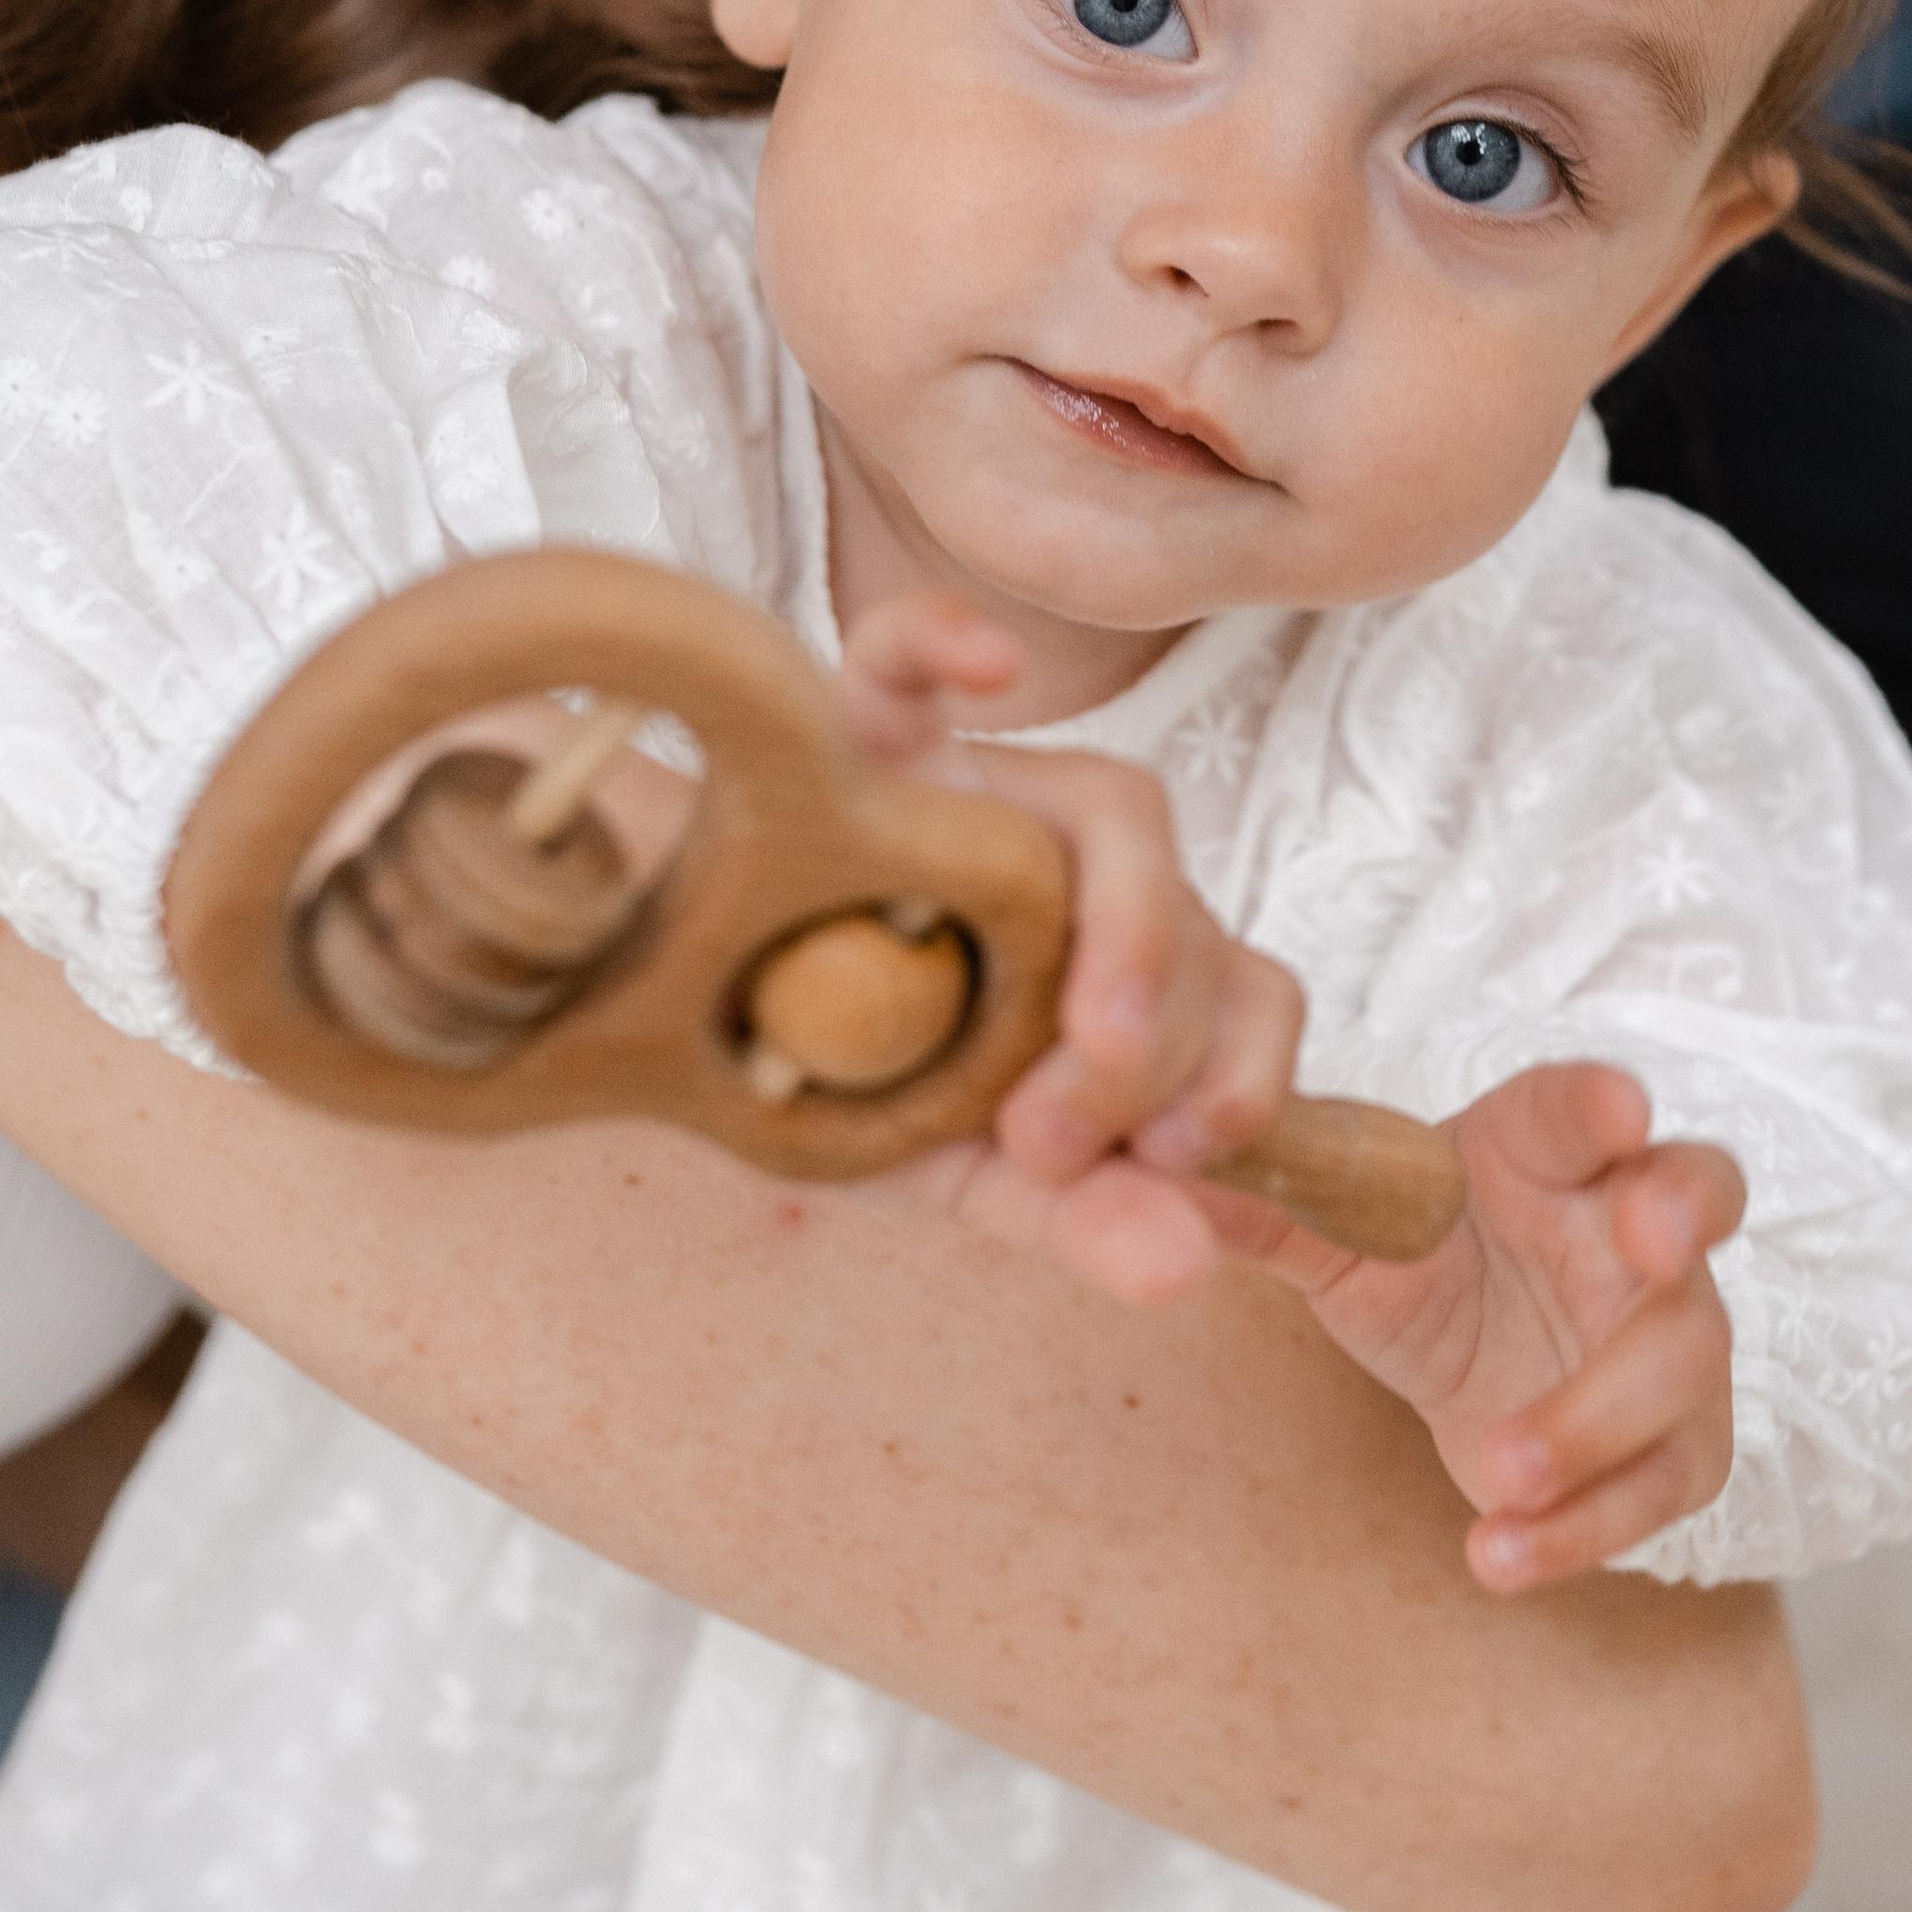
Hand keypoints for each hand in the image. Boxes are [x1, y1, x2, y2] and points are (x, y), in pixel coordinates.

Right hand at [836, 592, 1301, 1308]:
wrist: (665, 1034)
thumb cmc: (835, 1080)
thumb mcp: (965, 1174)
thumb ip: (1082, 1216)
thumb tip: (1191, 1268)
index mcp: (1112, 964)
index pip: (1246, 982)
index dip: (1246, 1068)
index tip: (1184, 1157)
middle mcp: (1069, 863)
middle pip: (1190, 908)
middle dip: (1163, 1038)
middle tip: (1059, 1139)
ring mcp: (974, 782)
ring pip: (1116, 808)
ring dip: (1122, 928)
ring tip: (1060, 1049)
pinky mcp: (857, 732)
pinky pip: (906, 656)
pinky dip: (947, 644)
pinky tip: (986, 671)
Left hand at [1202, 1063, 1742, 1593]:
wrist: (1468, 1352)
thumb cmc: (1415, 1251)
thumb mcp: (1338, 1231)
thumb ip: (1265, 1206)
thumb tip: (1142, 1173)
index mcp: (1541, 1145)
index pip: (1578, 1104)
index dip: (1601, 1103)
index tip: (1615, 1107)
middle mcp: (1625, 1221)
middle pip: (1697, 1193)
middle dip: (1684, 1209)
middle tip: (1653, 1242)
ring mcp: (1670, 1329)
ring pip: (1681, 1359)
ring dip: (1596, 1417)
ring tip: (1502, 1471)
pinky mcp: (1674, 1438)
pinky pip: (1659, 1485)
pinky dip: (1584, 1528)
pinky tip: (1497, 1554)